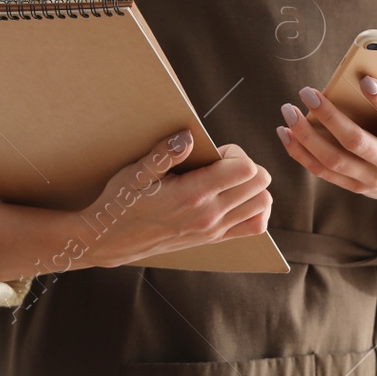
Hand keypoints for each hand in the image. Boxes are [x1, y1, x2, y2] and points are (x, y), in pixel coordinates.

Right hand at [80, 129, 272, 267]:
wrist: (113, 240)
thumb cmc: (122, 202)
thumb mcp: (135, 173)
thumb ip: (164, 153)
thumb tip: (188, 135)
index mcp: (193, 194)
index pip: (246, 169)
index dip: (236, 153)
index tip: (216, 153)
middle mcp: (210, 214)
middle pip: (260, 183)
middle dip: (247, 165)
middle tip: (222, 164)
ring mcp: (215, 230)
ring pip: (263, 204)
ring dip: (254, 186)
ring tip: (229, 180)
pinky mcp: (215, 239)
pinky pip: (256, 226)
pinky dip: (255, 209)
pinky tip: (236, 198)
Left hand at [276, 79, 376, 265]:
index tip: (364, 80)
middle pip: (355, 141)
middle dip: (329, 116)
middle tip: (308, 92)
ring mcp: (371, 179)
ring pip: (332, 159)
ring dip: (306, 136)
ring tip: (288, 112)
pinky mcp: (355, 187)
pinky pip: (323, 172)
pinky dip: (301, 154)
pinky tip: (286, 134)